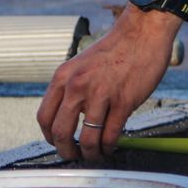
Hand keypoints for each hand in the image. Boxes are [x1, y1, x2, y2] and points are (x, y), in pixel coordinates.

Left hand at [37, 0, 187, 162]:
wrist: (142, 31)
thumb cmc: (115, 48)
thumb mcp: (82, 64)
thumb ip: (72, 88)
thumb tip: (68, 119)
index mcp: (64, 76)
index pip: (44, 117)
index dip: (50, 137)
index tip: (58, 143)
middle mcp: (78, 86)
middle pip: (61, 134)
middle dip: (67, 152)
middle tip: (75, 156)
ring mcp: (101, 94)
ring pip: (88, 139)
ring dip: (91, 154)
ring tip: (96, 154)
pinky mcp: (123, 101)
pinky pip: (111, 135)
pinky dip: (110, 146)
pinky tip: (112, 145)